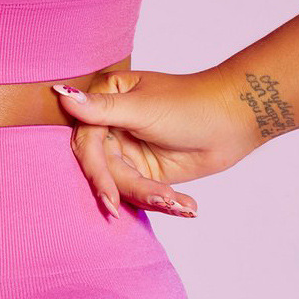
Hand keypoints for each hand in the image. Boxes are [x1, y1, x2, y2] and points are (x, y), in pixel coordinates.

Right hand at [52, 66, 258, 219]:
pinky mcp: (145, 171)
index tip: (107, 194)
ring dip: (152, 197)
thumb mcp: (143, 108)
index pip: (88, 143)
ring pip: (124, 185)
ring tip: (178, 202)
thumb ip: (102, 109)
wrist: (236, 119)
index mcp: (107, 101)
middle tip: (152, 201)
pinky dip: (162, 202)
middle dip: (129, 189)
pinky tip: (185, 205)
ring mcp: (129, 150)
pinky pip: (141, 195)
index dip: (96, 170)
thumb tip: (63, 94)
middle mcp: (113, 126)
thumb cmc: (193, 103)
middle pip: (106, 169)